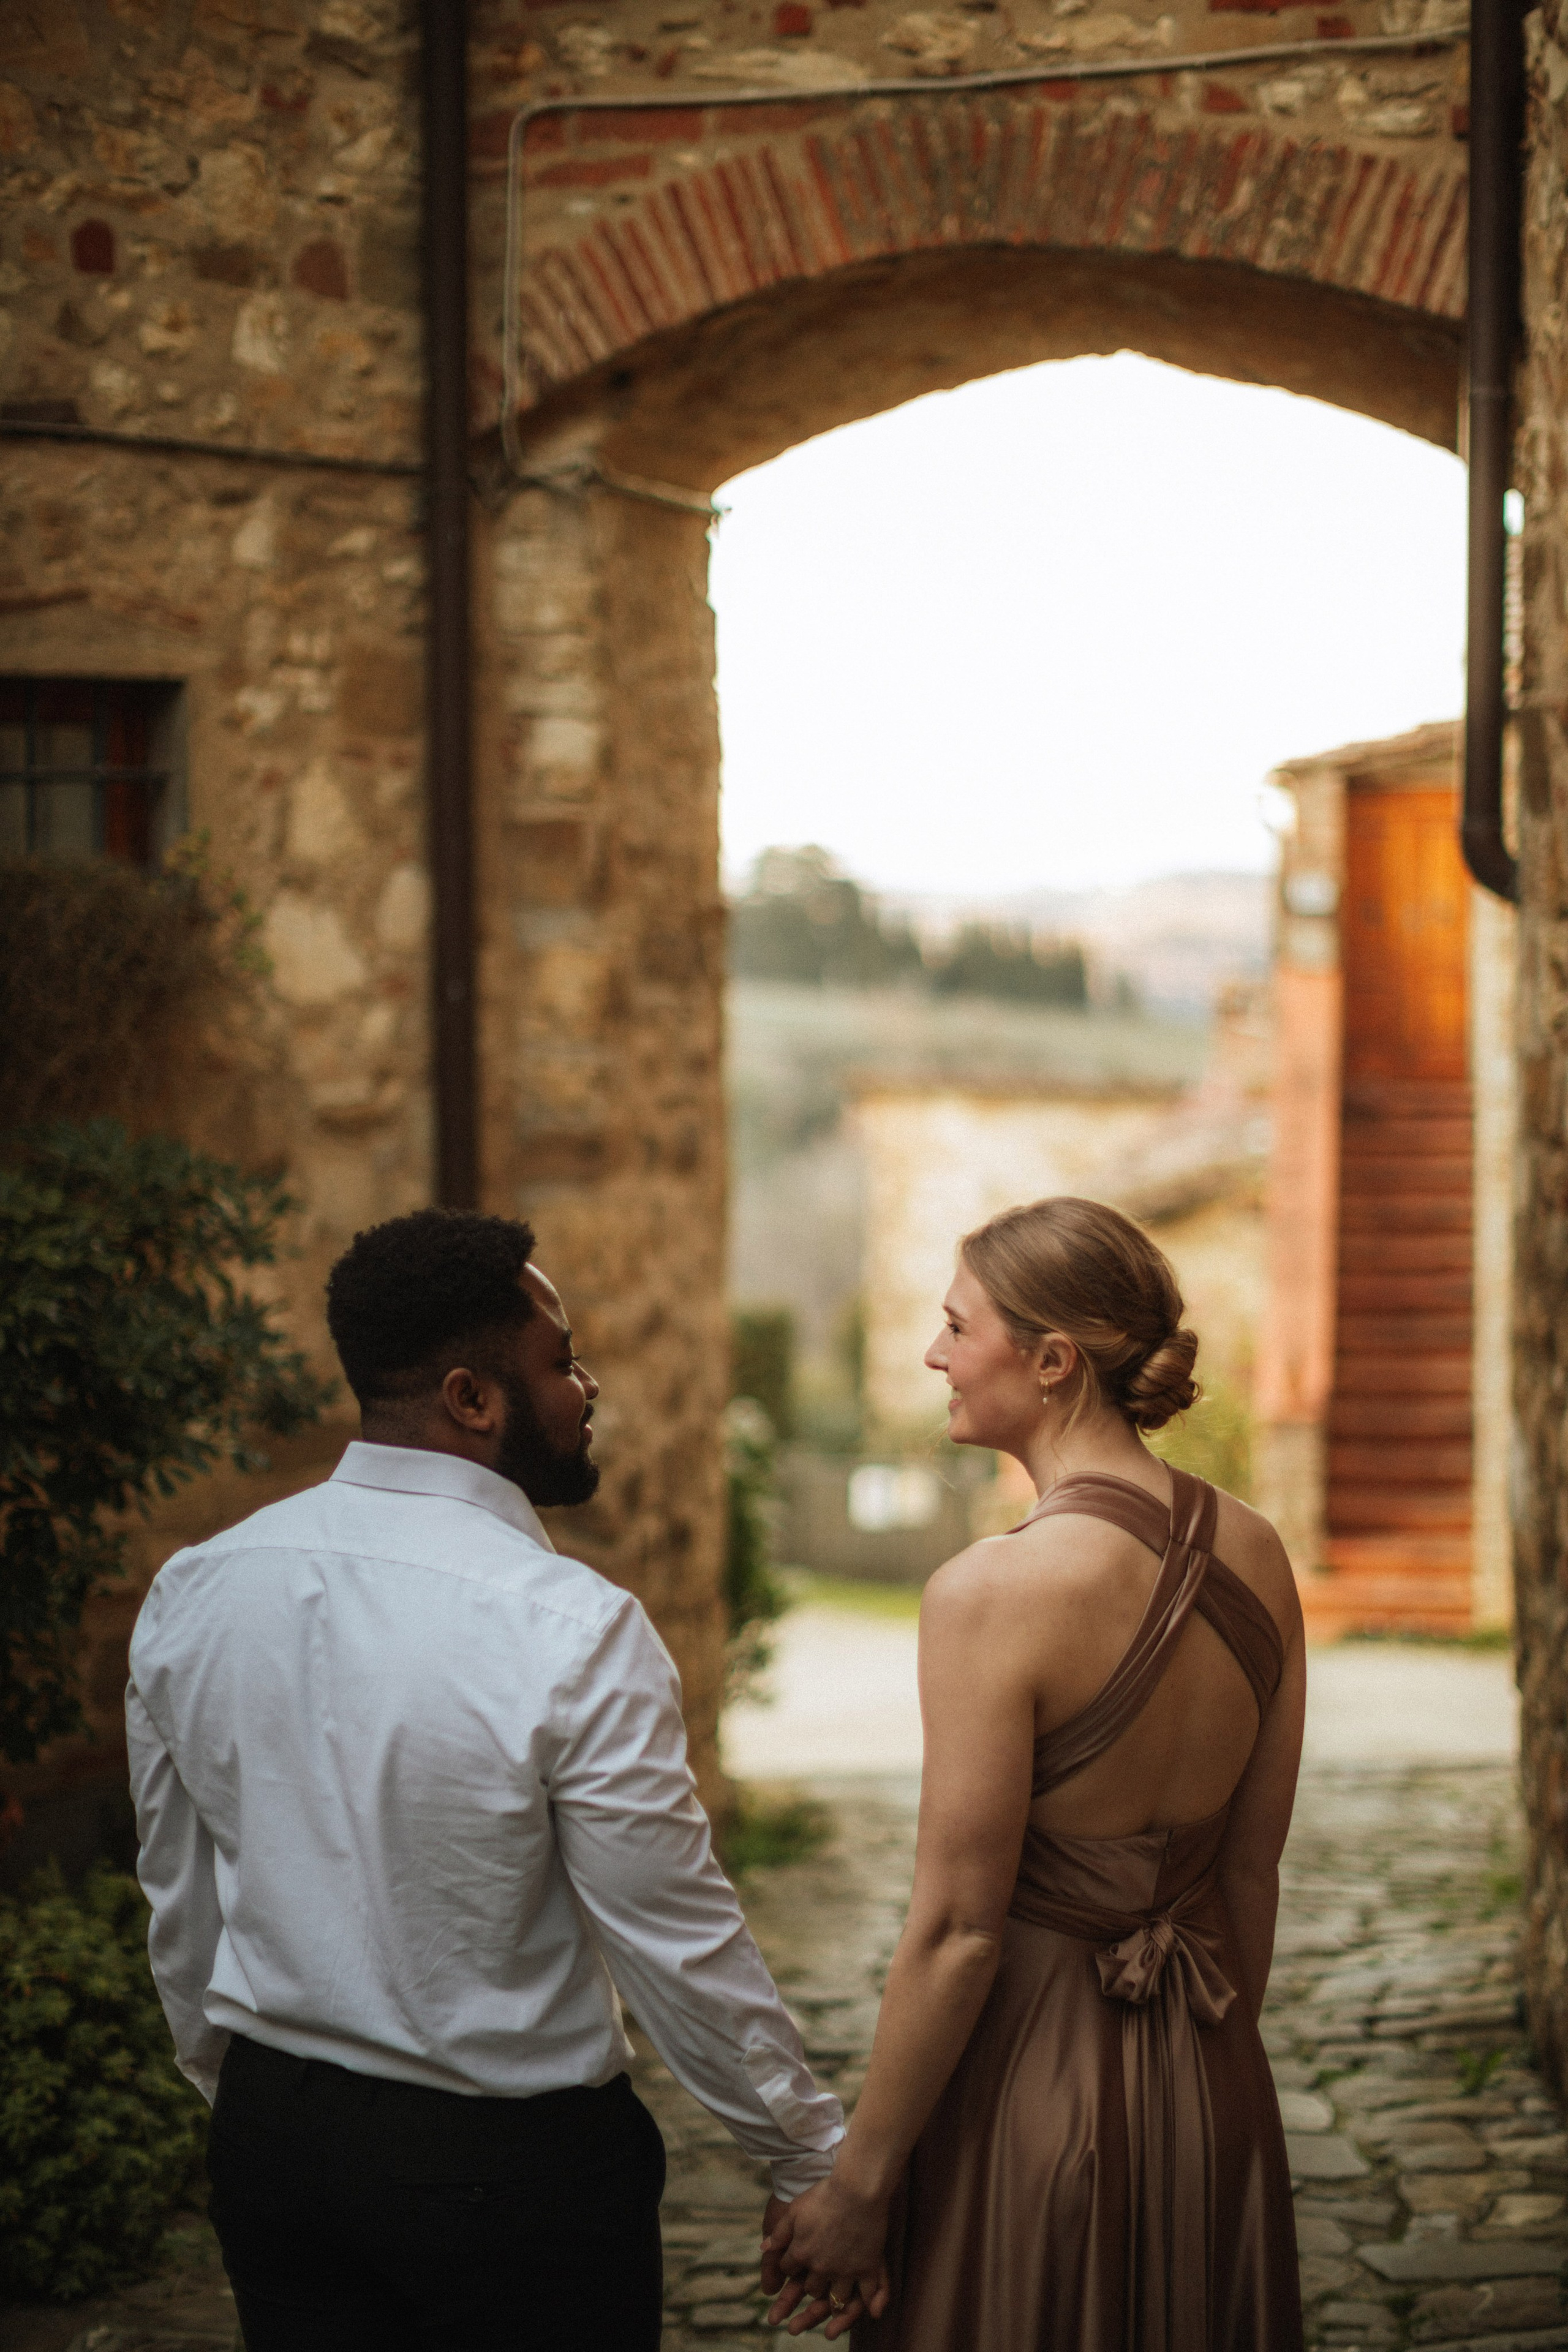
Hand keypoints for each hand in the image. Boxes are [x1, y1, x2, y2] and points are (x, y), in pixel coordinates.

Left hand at [762, 2173, 890, 2337]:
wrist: (857, 2187)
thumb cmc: (824, 2194)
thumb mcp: (794, 2209)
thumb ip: (779, 2233)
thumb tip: (763, 2249)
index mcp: (801, 2253)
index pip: (787, 2269)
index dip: (789, 2265)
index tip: (793, 2263)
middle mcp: (821, 2268)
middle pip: (811, 2289)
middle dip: (810, 2286)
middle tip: (814, 2282)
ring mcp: (845, 2271)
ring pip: (836, 2298)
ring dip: (833, 2299)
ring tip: (835, 2294)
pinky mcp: (867, 2269)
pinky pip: (865, 2296)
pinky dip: (865, 2303)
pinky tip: (866, 2306)